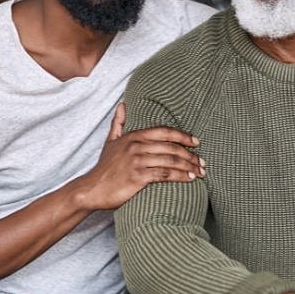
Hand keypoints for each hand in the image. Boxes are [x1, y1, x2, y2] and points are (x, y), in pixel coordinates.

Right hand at [76, 103, 204, 209]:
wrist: (91, 189)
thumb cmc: (104, 168)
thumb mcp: (110, 142)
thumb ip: (118, 123)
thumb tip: (122, 104)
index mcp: (133, 136)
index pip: (164, 131)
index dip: (183, 136)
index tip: (197, 142)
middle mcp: (136, 146)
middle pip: (171, 147)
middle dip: (191, 155)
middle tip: (203, 162)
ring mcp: (137, 161)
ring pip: (171, 161)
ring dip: (189, 166)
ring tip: (200, 172)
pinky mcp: (137, 177)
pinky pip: (165, 175)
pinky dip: (180, 176)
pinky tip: (190, 179)